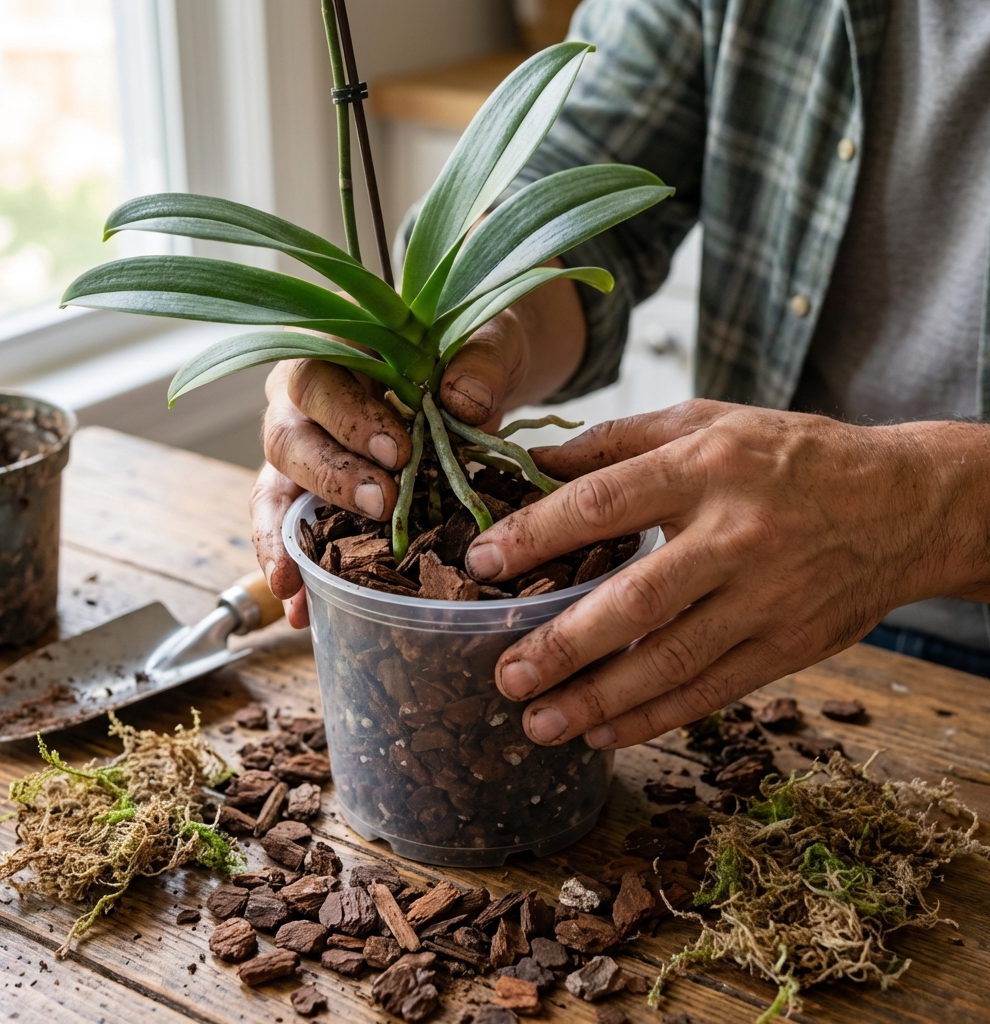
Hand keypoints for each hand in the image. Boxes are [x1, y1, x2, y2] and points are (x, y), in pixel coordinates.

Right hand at [250, 272, 585, 624]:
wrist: (480, 371)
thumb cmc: (474, 350)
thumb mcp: (491, 343)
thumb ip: (481, 364)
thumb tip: (463, 402)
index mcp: (332, 350)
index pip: (318, 380)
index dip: (349, 418)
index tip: (398, 452)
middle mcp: (303, 402)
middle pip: (287, 440)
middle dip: (331, 479)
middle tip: (382, 505)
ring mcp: (306, 450)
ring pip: (275, 492)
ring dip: (288, 539)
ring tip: (299, 584)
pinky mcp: (319, 494)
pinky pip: (295, 531)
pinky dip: (297, 568)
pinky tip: (302, 610)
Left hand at [463, 400, 987, 748]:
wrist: (901, 504)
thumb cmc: (788, 455)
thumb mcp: (707, 421)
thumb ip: (618, 439)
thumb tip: (532, 459)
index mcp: (705, 467)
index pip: (604, 502)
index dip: (537, 534)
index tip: (482, 563)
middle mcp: (735, 535)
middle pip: (635, 599)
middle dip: (563, 645)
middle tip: (505, 676)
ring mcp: (766, 597)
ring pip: (671, 660)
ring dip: (600, 700)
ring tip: (538, 723)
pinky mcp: (788, 645)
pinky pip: (712, 689)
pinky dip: (654, 716)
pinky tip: (605, 732)